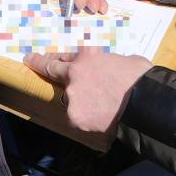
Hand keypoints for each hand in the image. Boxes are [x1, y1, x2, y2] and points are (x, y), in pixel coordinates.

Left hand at [25, 48, 153, 135]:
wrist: (146, 102)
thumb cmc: (139, 77)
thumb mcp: (119, 59)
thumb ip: (102, 62)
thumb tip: (101, 67)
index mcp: (84, 58)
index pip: (54, 60)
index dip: (40, 60)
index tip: (30, 60)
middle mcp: (73, 76)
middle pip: (56, 76)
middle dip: (51, 73)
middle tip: (49, 72)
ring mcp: (73, 98)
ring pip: (70, 99)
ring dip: (80, 100)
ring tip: (101, 104)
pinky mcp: (76, 117)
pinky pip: (78, 117)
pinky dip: (87, 117)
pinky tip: (102, 116)